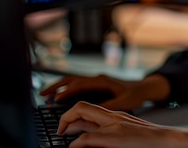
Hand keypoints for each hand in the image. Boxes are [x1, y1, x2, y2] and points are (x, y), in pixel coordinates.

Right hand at [40, 73, 170, 111]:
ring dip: (59, 86)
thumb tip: (95, 109)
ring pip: (73, 81)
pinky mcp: (96, 85)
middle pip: (72, 79)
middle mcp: (97, 78)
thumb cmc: (135, 94)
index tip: (56, 100)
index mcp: (103, 81)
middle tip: (42, 95)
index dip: (67, 92)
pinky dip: (66, 89)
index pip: (80, 84)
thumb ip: (110, 104)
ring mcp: (96, 81)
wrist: (144, 88)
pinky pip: (77, 85)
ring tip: (46, 95)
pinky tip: (59, 96)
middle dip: (56, 86)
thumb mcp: (124, 101)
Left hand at [58, 101, 187, 147]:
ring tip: (62, 135)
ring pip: (82, 119)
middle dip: (64, 118)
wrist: (168, 140)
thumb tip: (96, 137)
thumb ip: (114, 130)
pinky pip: (88, 138)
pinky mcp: (114, 137)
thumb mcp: (128, 131)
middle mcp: (113, 117)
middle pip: (82, 107)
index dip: (72, 114)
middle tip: (59, 131)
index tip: (65, 126)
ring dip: (67, 127)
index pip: (88, 107)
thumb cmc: (150, 140)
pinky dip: (77, 143)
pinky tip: (74, 147)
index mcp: (116, 115)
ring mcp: (113, 126)